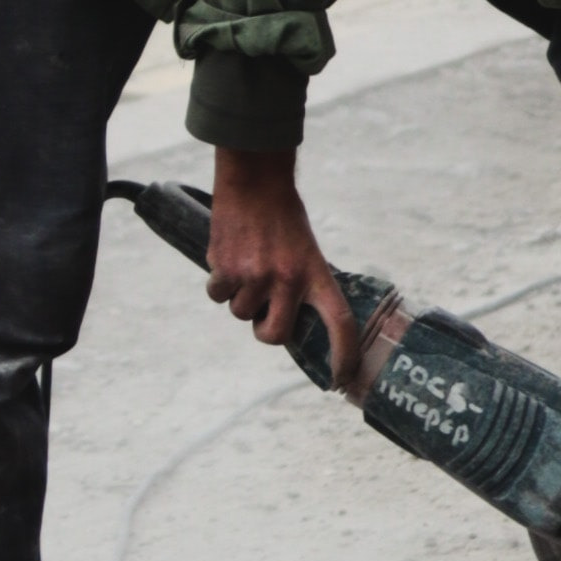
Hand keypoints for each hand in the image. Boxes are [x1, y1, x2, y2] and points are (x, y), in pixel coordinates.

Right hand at [207, 146, 357, 394]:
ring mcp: (255, 276)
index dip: (343, 356)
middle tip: (263, 311)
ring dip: (239, 297)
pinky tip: (226, 258)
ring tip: (245, 264)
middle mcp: (287, 280)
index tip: (341, 380)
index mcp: (316, 274)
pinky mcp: (225, 268)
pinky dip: (218, 283)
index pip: (340, 323)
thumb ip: (299, 285)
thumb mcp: (305, 250)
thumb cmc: (282, 217)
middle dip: (264, 330)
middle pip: (272, 336)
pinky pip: (217, 295)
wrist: (254, 180)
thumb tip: (284, 320)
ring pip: (239, 314)